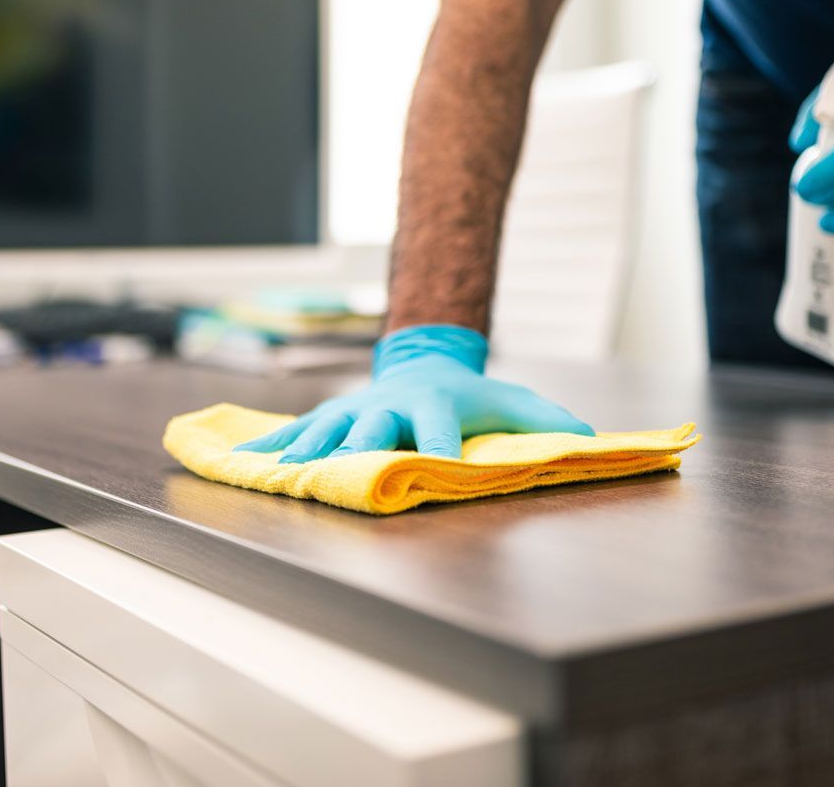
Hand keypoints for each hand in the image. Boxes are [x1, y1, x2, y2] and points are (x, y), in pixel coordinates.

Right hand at [233, 324, 592, 463]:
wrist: (424, 363)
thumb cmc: (471, 396)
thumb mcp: (512, 403)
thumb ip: (548, 422)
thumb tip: (592, 440)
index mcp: (434, 406)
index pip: (438, 431)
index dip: (439, 450)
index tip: (437, 469)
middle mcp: (388, 408)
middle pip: (372, 430)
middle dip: (359, 450)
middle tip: (344, 469)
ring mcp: (353, 411)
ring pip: (325, 430)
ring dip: (303, 450)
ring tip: (279, 470)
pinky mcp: (330, 417)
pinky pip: (294, 430)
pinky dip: (268, 444)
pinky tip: (241, 459)